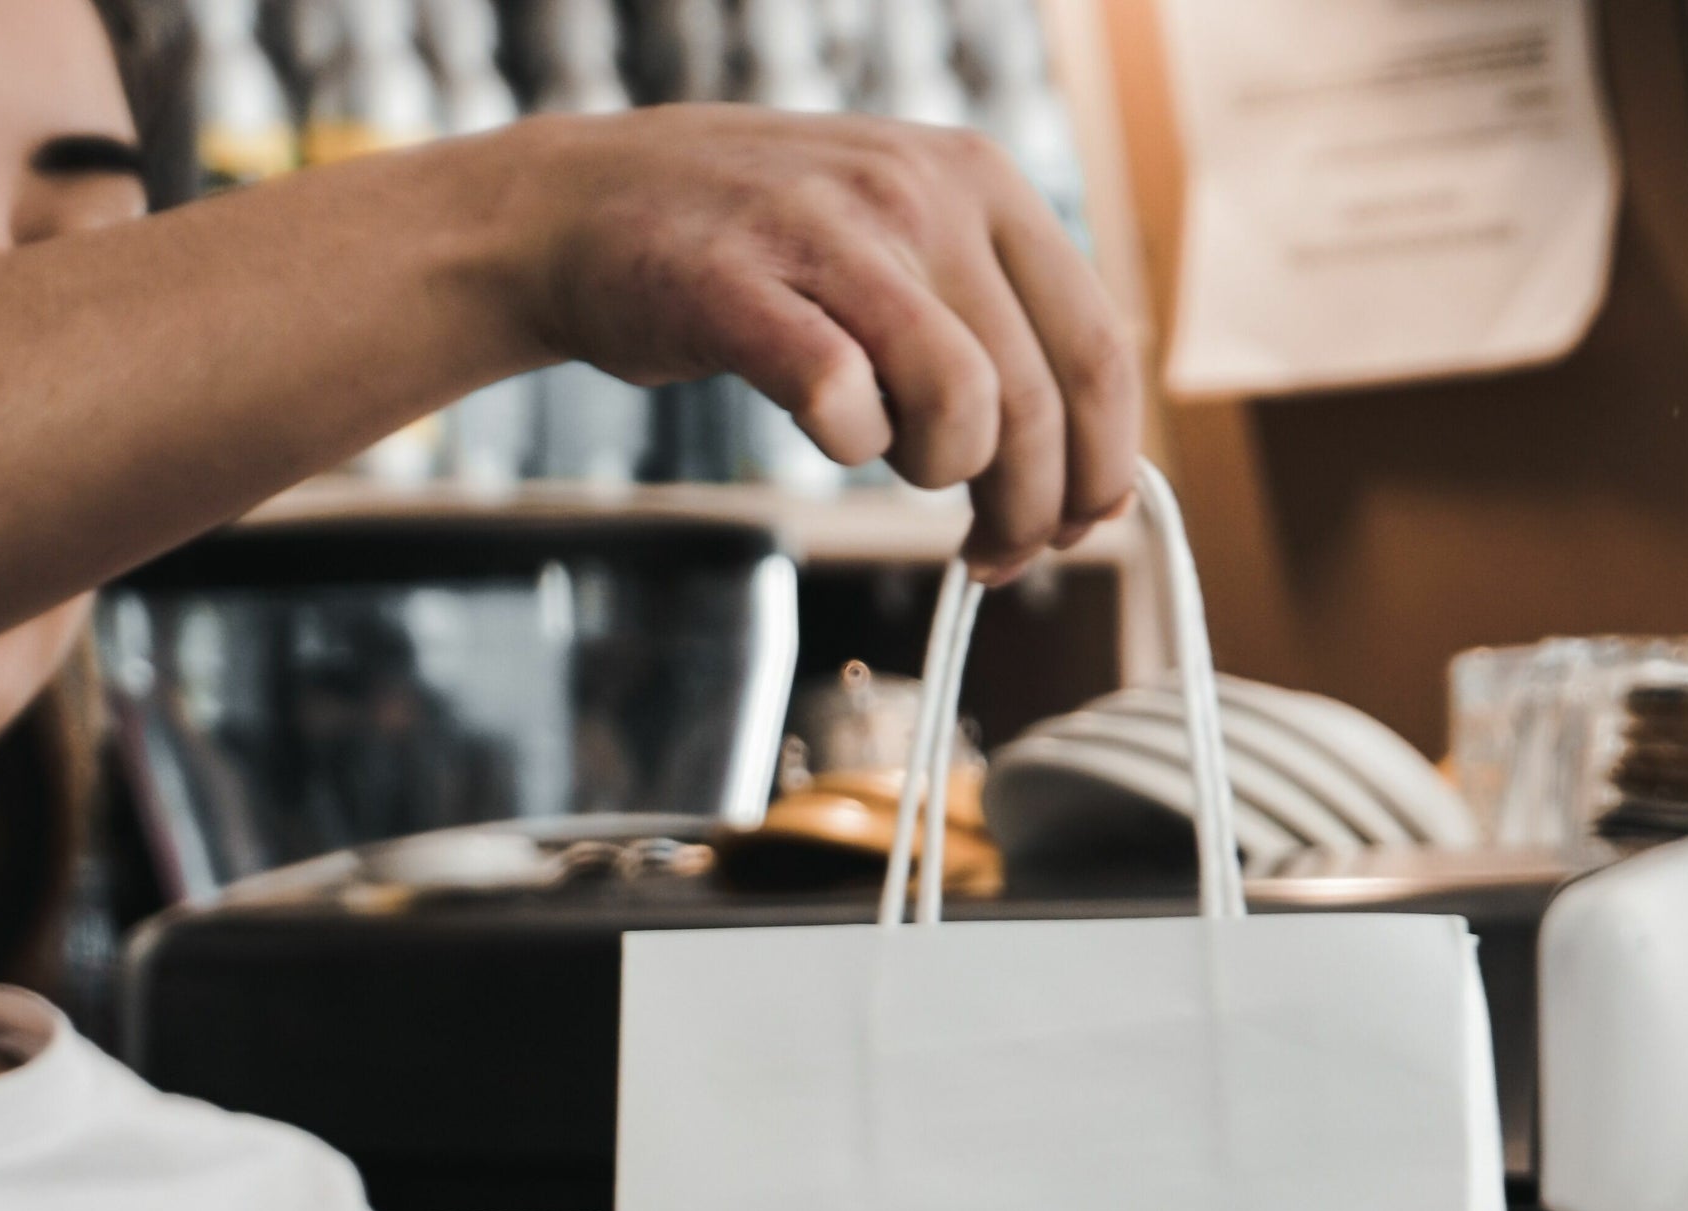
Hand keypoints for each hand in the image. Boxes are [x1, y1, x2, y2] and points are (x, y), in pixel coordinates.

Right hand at [498, 109, 1138, 573]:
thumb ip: (1002, 326)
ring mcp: (828, 232)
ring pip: (960, 405)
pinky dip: (848, 446)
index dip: (1104, 466)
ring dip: (942, 476)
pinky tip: (828, 432)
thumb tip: (1098, 476)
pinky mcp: (737, 286)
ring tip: (900, 467)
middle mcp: (920, 191)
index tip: (1081, 528)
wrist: (584, 204)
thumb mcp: (907, 242)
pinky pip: (842, 403)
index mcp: (982, 179)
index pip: (1097, 348)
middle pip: (1034, 399)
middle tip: (995, 554)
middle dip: (1029, 509)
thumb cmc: (765, 251)